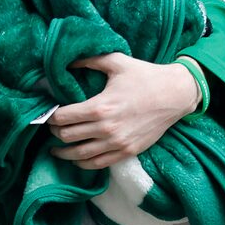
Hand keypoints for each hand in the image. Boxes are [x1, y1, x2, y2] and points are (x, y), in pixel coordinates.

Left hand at [46, 54, 199, 169]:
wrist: (176, 94)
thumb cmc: (145, 76)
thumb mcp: (117, 62)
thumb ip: (90, 61)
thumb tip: (67, 60)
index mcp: (100, 106)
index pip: (63, 117)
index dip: (51, 117)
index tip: (48, 114)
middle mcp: (106, 128)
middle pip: (68, 136)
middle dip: (55, 132)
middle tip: (53, 128)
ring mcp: (117, 143)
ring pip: (80, 155)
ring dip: (64, 152)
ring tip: (56, 149)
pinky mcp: (127, 151)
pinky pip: (99, 164)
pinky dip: (83, 163)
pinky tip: (76, 158)